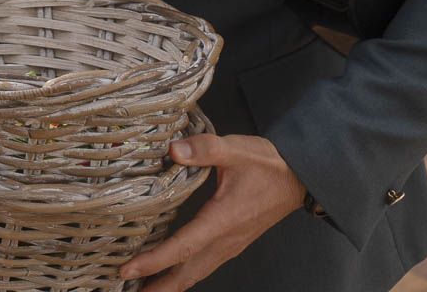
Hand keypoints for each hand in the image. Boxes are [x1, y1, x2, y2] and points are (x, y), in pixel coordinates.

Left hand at [119, 134, 306, 290]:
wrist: (298, 177)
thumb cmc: (268, 164)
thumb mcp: (236, 149)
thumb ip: (205, 149)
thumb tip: (174, 151)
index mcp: (223, 220)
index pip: (183, 247)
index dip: (154, 260)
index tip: (128, 269)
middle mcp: (225, 239)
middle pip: (187, 272)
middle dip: (158, 286)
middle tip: (128, 290)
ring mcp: (229, 244)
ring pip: (196, 272)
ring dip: (170, 284)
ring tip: (144, 290)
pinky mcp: (231, 242)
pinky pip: (204, 265)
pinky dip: (183, 274)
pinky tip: (169, 274)